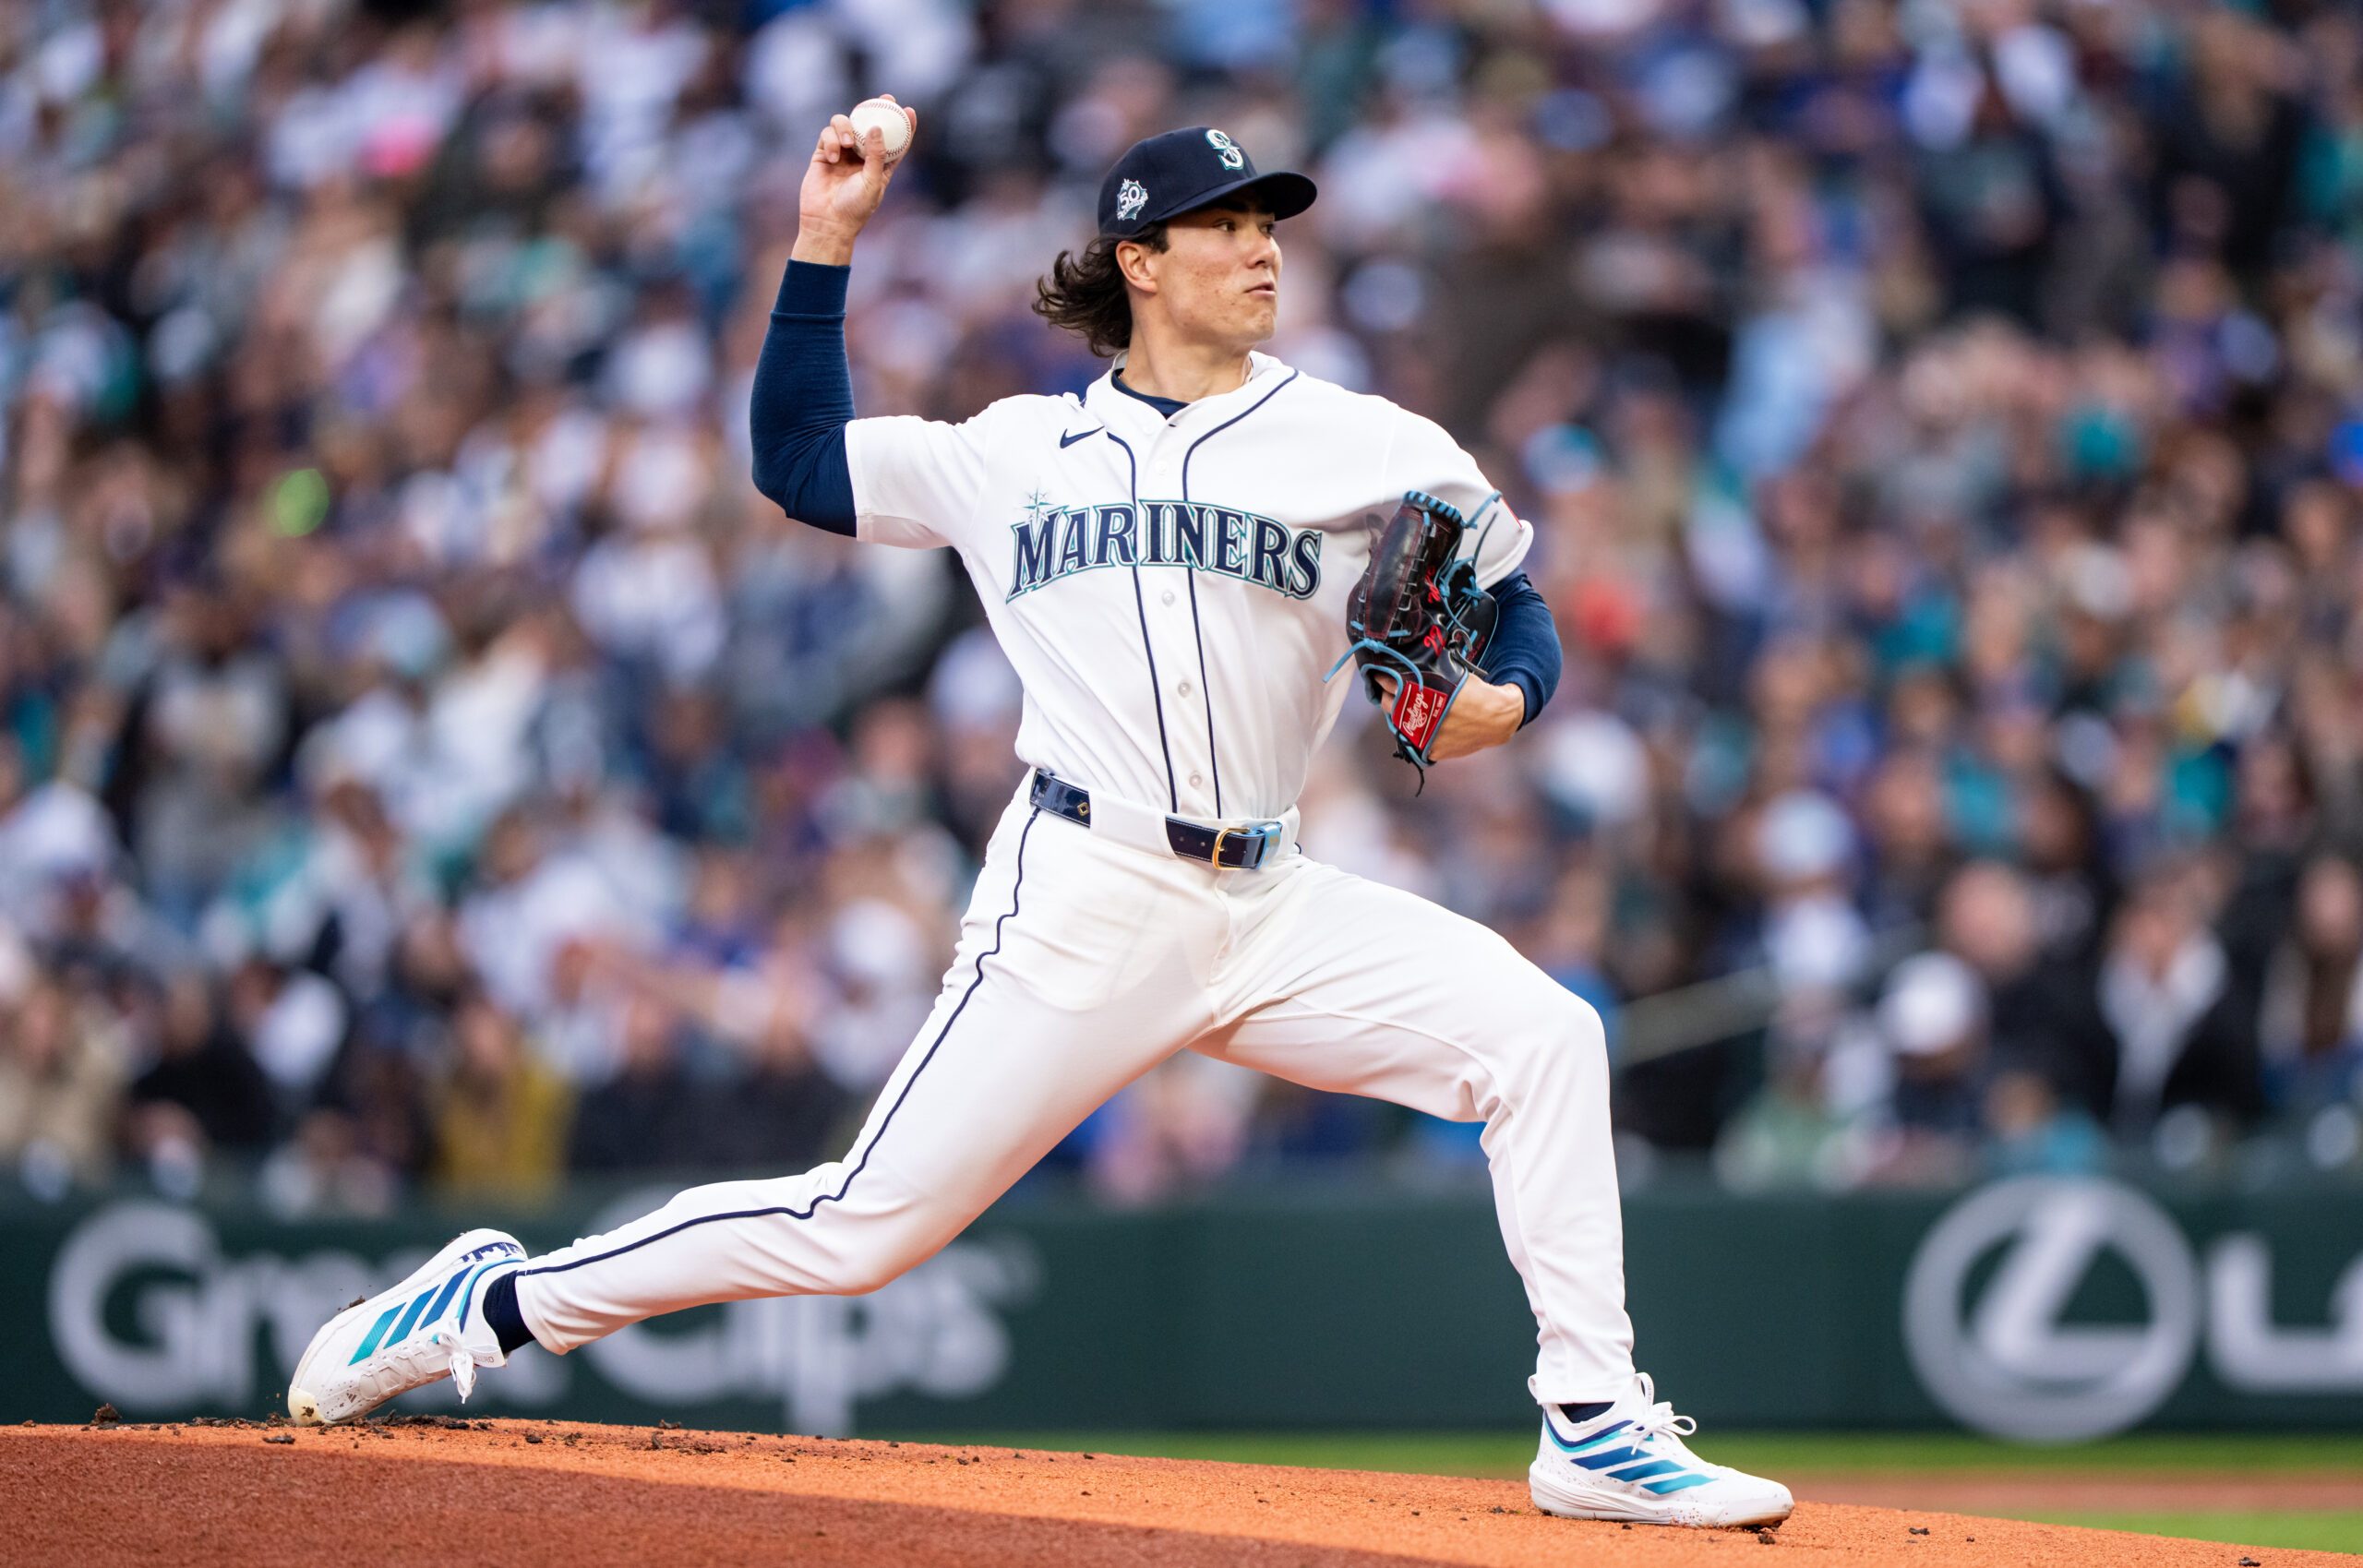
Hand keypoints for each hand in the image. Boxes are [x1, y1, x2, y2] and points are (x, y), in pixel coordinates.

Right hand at [793, 97, 916, 264]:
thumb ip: (876, 155)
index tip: (909, 110)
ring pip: (845, 123)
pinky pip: (827, 134)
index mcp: (880, 165)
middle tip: (885, 99)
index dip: (904, 125)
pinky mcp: (823, 153)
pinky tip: (832, 157)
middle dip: (877, 108)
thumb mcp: (872, 182)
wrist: (827, 222)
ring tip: (848, 142)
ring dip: (846, 126)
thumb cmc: (855, 208)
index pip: (895, 141)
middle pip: (869, 124)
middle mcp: (861, 156)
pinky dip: (831, 140)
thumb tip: (876, 128)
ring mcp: (841, 153)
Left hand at [1373, 673, 1526, 760]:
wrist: (1498, 720)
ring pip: (1400, 726)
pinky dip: (1414, 732)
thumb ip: (1432, 675)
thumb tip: (1410, 666)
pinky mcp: (1433, 751)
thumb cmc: (1477, 695)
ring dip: (1398, 715)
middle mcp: (1424, 718)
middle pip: (1392, 707)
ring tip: (1400, 706)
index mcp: (1428, 696)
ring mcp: (1427, 737)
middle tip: (1387, 691)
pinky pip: (1415, 741)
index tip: (1378, 675)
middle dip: (1387, 697)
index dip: (1384, 679)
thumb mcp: (1454, 678)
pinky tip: (1417, 723)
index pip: (1394, 685)